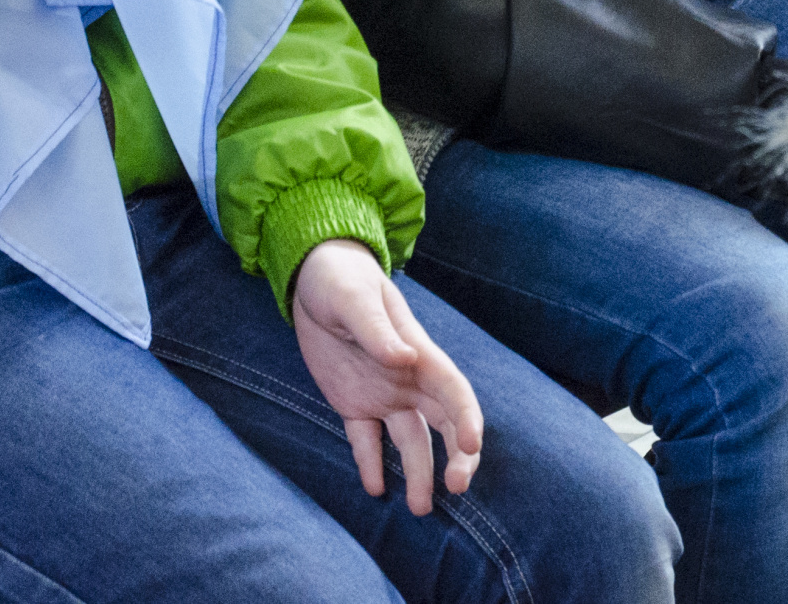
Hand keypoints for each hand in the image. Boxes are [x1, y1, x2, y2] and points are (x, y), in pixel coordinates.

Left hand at [291, 240, 484, 513]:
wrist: (315, 278)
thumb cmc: (342, 280)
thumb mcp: (355, 299)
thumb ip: (378, 331)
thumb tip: (405, 359)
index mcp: (419, 354)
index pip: (455, 393)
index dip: (468, 420)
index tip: (472, 447)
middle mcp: (409, 380)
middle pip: (445, 424)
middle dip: (458, 456)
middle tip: (456, 489)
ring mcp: (383, 394)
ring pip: (411, 441)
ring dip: (419, 473)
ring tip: (420, 508)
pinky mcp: (353, 403)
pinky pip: (366, 440)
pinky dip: (371, 465)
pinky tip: (374, 489)